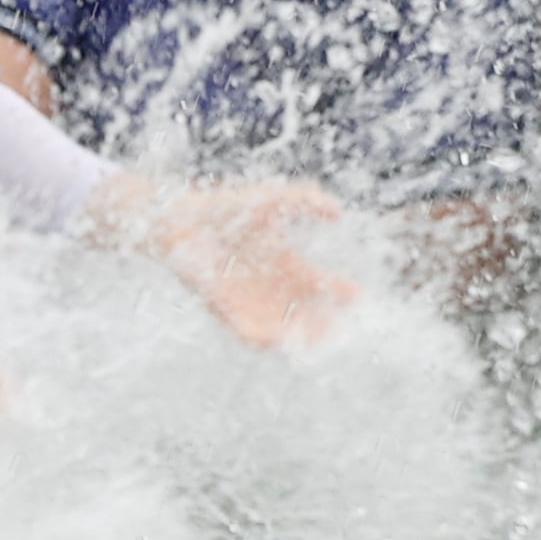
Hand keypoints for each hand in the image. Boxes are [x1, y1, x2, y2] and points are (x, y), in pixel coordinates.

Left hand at [98, 171, 357, 348]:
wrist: (182, 220)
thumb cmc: (227, 209)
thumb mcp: (274, 200)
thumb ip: (308, 200)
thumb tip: (340, 213)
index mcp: (285, 264)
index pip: (319, 285)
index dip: (339, 292)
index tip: (358, 296)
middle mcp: (270, 288)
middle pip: (305, 313)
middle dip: (325, 321)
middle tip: (340, 324)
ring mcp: (248, 300)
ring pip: (281, 329)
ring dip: (300, 337)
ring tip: (317, 338)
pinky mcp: (224, 309)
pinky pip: (248, 333)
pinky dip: (265, 339)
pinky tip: (281, 339)